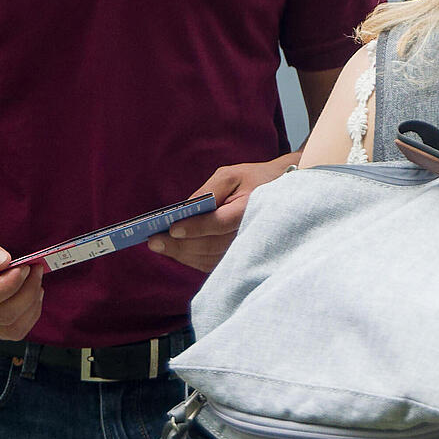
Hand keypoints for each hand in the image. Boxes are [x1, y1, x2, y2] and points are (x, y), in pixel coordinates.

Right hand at [0, 221, 43, 341]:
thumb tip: (5, 261)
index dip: (11, 284)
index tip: (24, 265)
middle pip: (4, 315)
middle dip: (27, 291)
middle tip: (36, 268)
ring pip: (11, 329)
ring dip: (31, 306)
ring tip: (36, 281)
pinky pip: (11, 331)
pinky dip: (28, 315)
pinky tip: (31, 294)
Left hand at [149, 153, 296, 271]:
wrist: (284, 192)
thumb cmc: (253, 180)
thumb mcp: (231, 175)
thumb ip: (208, 191)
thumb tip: (183, 211)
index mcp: (251, 207)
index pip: (221, 223)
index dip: (196, 227)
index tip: (173, 228)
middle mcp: (252, 232)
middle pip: (212, 245)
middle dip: (180, 245)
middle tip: (154, 242)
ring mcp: (249, 248)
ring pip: (211, 259)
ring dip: (183, 255)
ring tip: (160, 246)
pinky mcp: (243, 257)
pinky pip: (215, 264)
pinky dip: (194, 259)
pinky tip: (176, 251)